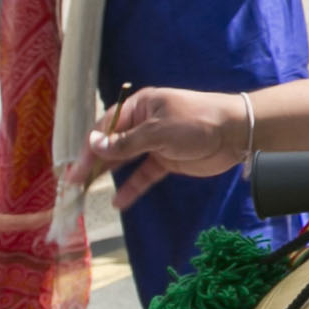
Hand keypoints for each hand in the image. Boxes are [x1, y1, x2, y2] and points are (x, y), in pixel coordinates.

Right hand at [71, 85, 247, 208]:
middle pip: (112, 144)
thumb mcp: (158, 131)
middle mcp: (144, 123)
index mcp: (140, 107)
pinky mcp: (167, 160)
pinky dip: (132, 187)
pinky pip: (144, 175)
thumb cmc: (197, 121)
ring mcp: (155, 143)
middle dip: (93, 163)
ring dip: (109, 175)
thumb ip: (126, 142)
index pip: (106, 127)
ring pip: (126, 160)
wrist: (236, 132)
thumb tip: (94, 145)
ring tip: (86, 193)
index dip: (89, 147)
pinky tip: (119, 202)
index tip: (75, 168)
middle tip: (73, 184)